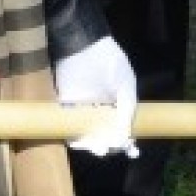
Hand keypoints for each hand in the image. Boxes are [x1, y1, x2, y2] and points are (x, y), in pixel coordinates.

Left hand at [54, 36, 137, 157]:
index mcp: (115, 104)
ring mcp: (82, 108)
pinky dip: (71, 134)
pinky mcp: (66, 106)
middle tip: (105, 149)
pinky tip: (77, 140)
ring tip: (95, 148)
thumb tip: (125, 135)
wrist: (83, 46)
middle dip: (105, 143)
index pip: (120, 126)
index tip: (128, 149)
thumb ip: (126, 108)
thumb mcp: (125, 84)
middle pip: (102, 133)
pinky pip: (68, 124)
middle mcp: (99, 109)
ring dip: (89, 143)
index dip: (123, 139)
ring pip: (85, 132)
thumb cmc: (110, 63)